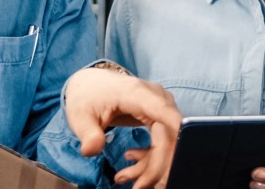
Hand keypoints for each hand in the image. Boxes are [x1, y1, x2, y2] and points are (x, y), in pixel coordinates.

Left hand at [62, 67, 182, 188]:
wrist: (91, 85)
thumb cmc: (87, 97)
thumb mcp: (80, 116)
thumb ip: (88, 134)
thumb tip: (90, 151)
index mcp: (136, 93)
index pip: (163, 111)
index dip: (177, 130)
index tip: (184, 152)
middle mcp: (156, 98)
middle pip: (168, 137)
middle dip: (155, 168)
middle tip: (137, 188)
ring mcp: (162, 107)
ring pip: (168, 144)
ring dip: (150, 167)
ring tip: (122, 177)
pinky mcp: (161, 117)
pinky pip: (164, 142)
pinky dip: (150, 159)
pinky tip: (130, 161)